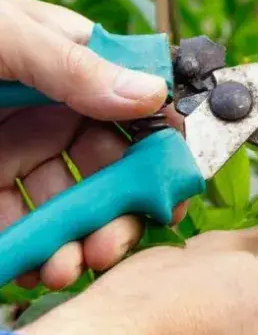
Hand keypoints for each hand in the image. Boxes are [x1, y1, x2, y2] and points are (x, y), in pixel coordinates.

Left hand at [0, 0, 170, 288]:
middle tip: (112, 246)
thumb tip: (150, 96)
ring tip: (68, 266)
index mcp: (60, 66)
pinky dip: (31, 254)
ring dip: (76, 242)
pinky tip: (34, 268)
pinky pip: (16, 230)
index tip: (165, 192)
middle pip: (104, 170)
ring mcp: (8, 154)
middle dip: (116, 212)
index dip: (153, 153)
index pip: (129, 111)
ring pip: (63, 207)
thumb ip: (70, 66)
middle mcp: (42, 112)